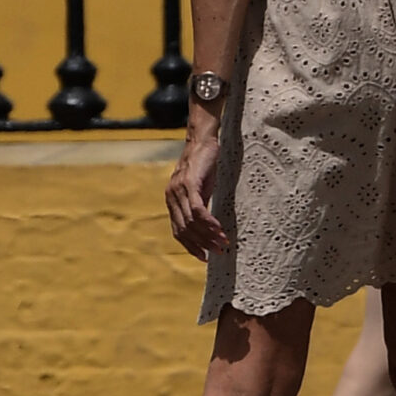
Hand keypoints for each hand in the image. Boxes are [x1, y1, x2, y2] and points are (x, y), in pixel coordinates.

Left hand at [164, 127, 227, 259]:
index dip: (190, 246)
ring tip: (223, 243)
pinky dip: (208, 222)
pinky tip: (219, 229)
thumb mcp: (200, 186)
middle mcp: (171, 198)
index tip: (204, 257)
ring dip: (208, 235)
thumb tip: (207, 223)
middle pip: (185, 230)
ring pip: (191, 222)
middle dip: (202, 244)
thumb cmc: (204, 162)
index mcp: (172, 201)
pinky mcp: (190, 184)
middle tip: (218, 252)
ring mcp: (179, 191)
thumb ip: (198, 203)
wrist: (202, 139)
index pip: (178, 231)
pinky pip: (198, 209)